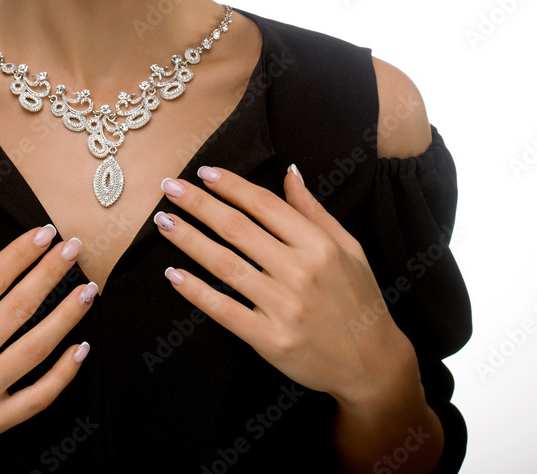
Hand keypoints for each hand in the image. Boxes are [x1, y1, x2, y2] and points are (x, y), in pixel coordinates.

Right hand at [0, 222, 97, 472]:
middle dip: (50, 274)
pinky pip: (36, 397)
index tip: (44, 234)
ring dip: (65, 317)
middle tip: (74, 248)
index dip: (20, 254)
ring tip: (88, 290)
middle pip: (18, 307)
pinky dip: (63, 374)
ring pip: (35, 348)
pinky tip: (81, 348)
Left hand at [154, 165, 413, 407]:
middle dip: (199, 204)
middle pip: (237, 228)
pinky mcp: (270, 339)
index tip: (204, 172)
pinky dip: (196, 291)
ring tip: (163, 221)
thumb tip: (289, 171)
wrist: (373, 364)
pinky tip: (173, 274)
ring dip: (189, 240)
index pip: (263, 205)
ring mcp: (284, 306)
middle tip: (169, 187)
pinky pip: (225, 310)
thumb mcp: (348, 247)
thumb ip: (313, 210)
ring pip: (225, 264)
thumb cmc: (359, 299)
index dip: (231, 186)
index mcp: (318, 245)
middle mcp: (300, 271)